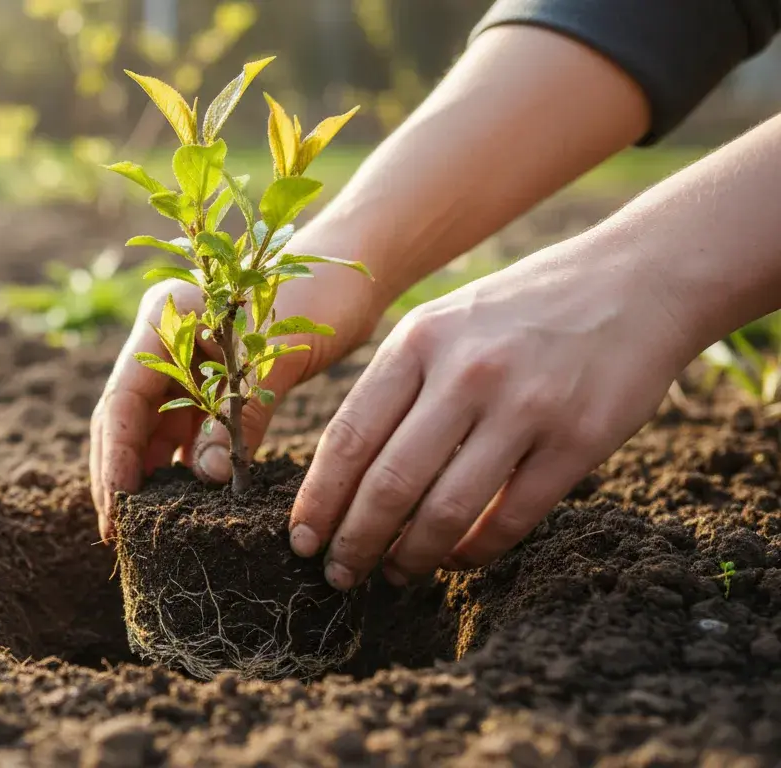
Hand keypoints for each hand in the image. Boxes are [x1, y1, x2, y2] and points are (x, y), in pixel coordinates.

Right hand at [89, 232, 380, 541]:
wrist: (354, 268)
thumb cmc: (317, 296)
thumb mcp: (277, 357)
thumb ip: (240, 417)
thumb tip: (211, 480)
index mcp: (163, 318)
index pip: (123, 398)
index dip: (117, 455)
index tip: (118, 506)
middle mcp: (162, 337)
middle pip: (124, 416)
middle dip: (118, 472)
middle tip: (117, 530)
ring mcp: (183, 359)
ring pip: (151, 426)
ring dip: (147, 473)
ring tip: (142, 526)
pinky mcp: (208, 379)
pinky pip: (184, 428)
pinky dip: (182, 463)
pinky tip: (184, 502)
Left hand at [288, 237, 695, 588]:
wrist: (636, 281)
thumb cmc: (521, 310)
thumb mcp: (444, 322)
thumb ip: (396, 384)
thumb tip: (343, 473)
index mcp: (418, 341)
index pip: (349, 437)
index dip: (320, 499)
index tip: (301, 540)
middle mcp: (466, 373)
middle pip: (388, 483)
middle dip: (354, 542)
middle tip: (339, 574)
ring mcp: (524, 407)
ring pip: (445, 510)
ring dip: (411, 556)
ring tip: (395, 574)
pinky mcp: (577, 441)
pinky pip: (511, 518)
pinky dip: (475, 551)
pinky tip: (458, 558)